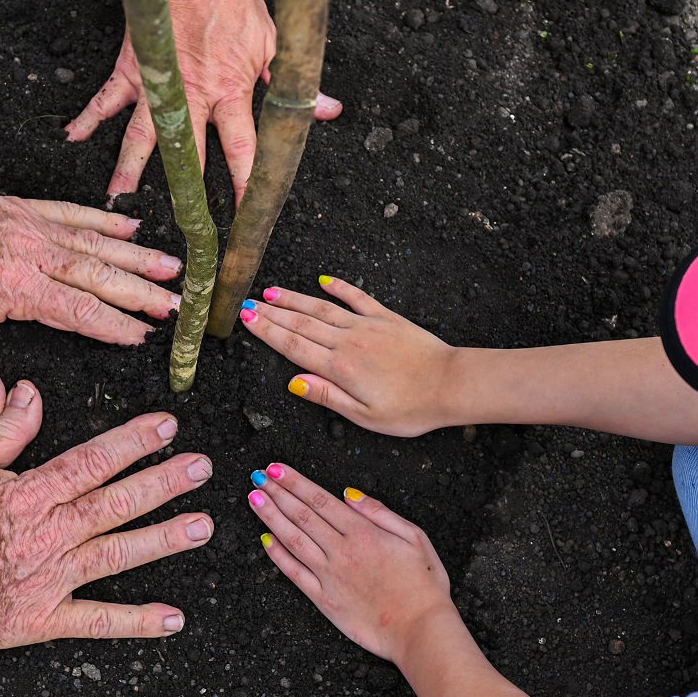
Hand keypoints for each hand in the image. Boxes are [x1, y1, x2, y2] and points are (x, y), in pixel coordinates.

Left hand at [0, 191, 182, 428]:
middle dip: (142, 291)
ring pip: (97, 243)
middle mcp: (33, 254)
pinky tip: (131, 226)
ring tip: (172, 266)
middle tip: (176, 304)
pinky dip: (106, 220)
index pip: (79, 310)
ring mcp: (33, 227)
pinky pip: (76, 213)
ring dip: (137, 255)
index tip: (144, 336)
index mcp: (16, 288)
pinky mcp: (27, 208)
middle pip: (100, 275)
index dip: (114, 325)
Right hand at [0, 381, 214, 650]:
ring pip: (119, 553)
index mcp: (31, 493)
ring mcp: (51, 578)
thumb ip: (3, 429)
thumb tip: (30, 392)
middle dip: (164, 482)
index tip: (167, 427)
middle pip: (118, 501)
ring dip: (164, 539)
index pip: (94, 460)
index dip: (134, 442)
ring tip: (202, 527)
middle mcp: (50, 533)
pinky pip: (97, 621)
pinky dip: (137, 621)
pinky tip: (172, 618)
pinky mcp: (43, 619)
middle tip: (202, 468)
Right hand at [65, 0, 341, 204]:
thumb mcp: (273, 41)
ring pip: (141, 134)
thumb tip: (325, 109)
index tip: (246, 213)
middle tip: (177, 223)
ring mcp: (157, 81)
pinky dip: (90, 115)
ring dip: (129, 166)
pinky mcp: (133, 65)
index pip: (241, 147)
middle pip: (185, 152)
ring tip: (118, 196)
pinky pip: (107, 96)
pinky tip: (74, 134)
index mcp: (229, 89)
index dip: (245, 182)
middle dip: (181, 190)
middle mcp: (191, 93)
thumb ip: (289, 84)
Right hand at [238, 277, 457, 435]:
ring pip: (322, 308)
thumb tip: (293, 382)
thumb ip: (327, 396)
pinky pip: (357, 297)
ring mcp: (367, 326)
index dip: (266, 331)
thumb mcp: (364, 416)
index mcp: (339, 368)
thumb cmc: (410, 408)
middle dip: (271, 312)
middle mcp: (348, 342)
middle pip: (301, 323)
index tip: (246, 318)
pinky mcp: (386, 318)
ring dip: (294, 299)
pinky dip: (339, 287)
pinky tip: (323, 280)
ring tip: (271, 291)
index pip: (293, 346)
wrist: (451, 384)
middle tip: (247, 302)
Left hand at [247, 462, 454, 664]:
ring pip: (292, 539)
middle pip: (302, 515)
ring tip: (254, 498)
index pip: (320, 500)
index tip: (277, 469)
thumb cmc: (423, 587)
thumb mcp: (415, 538)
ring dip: (270, 516)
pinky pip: (294, 573)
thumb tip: (349, 494)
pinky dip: (277, 555)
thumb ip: (380, 513)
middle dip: (277, 493)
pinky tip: (265, 540)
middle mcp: (341, 551)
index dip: (295, 482)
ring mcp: (329, 576)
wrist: (421, 631)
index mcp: (363, 533)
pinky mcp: (324, 600)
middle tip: (258, 476)